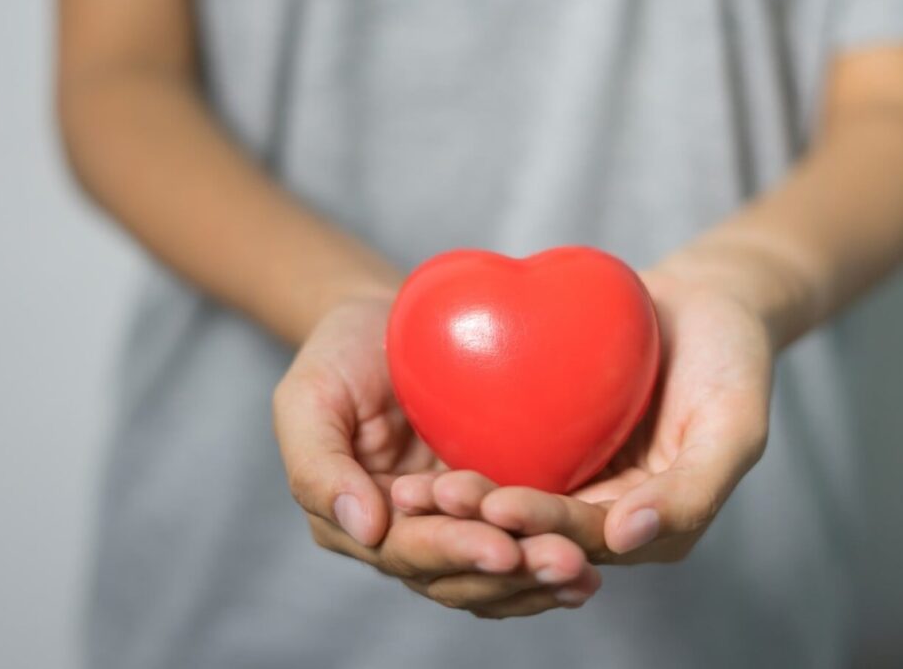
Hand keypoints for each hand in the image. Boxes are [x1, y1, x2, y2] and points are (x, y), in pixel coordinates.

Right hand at [272, 295, 600, 615]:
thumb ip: (318, 466)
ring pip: (495, 572)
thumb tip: (366, 528)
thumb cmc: (339, 354)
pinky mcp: (493, 501)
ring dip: (538, 579)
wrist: (387, 322)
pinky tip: (593, 563)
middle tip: (566, 562)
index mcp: (360, 520)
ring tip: (584, 573)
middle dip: (511, 574)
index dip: (454, 551)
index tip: (502, 547)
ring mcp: (454, 522)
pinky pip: (522, 540)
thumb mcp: (309, 399)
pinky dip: (552, 559)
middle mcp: (408, 534)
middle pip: (459, 573)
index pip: (408, 552)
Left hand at [392, 267, 772, 563]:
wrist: (706, 302)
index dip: (541, 527)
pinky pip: (504, 455)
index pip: (586, 538)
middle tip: (436, 497)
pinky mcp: (551, 440)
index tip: (497, 506)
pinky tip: (427, 449)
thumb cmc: (732, 361)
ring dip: (465, 501)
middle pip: (537, 527)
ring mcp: (575, 476)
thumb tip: (627, 540)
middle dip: (486, 521)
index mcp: (649, 525)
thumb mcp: (734, 425)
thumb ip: (694, 489)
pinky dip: (469, 457)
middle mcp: (605, 510)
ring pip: (511, 497)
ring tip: (417, 487)